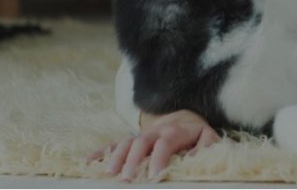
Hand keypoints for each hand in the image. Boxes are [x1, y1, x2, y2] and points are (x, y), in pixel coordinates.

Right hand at [86, 109, 219, 181]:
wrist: (181, 117)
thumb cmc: (194, 133)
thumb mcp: (207, 136)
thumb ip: (207, 146)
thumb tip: (196, 159)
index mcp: (174, 132)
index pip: (165, 143)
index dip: (160, 158)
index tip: (155, 175)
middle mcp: (154, 132)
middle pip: (141, 143)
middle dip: (133, 160)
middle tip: (128, 179)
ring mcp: (140, 136)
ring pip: (125, 143)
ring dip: (116, 158)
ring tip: (109, 174)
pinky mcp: (130, 141)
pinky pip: (113, 144)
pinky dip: (101, 152)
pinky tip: (89, 162)